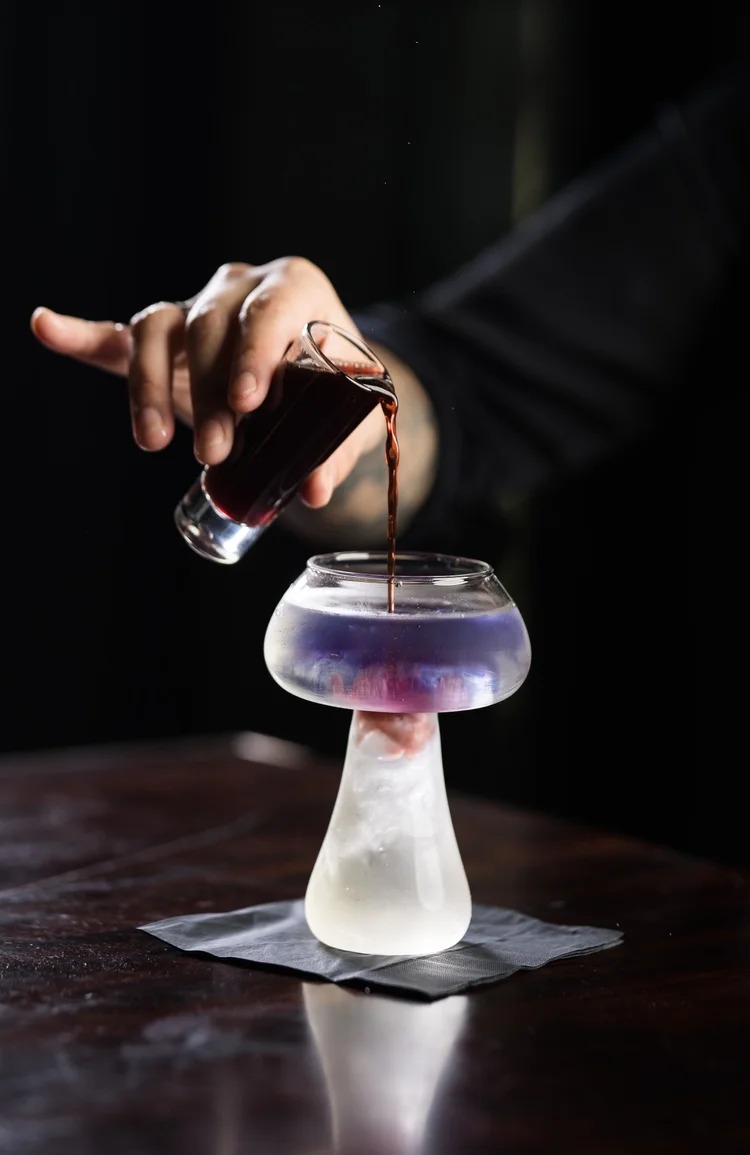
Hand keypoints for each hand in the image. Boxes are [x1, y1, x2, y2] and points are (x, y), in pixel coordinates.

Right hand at [30, 258, 385, 509]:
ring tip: (153, 442)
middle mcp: (240, 287)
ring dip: (151, 386)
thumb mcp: (349, 418)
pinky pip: (119, 336)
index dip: (254, 354)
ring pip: (160, 329)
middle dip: (208, 394)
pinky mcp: (165, 339)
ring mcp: (196, 308)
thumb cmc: (337, 391)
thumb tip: (313, 491)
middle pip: (210, 327)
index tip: (246, 402)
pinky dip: (81, 335)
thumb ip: (332, 452)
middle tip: (215, 454)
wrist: (320, 380)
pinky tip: (46, 327)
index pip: (269, 311)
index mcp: (296, 289)